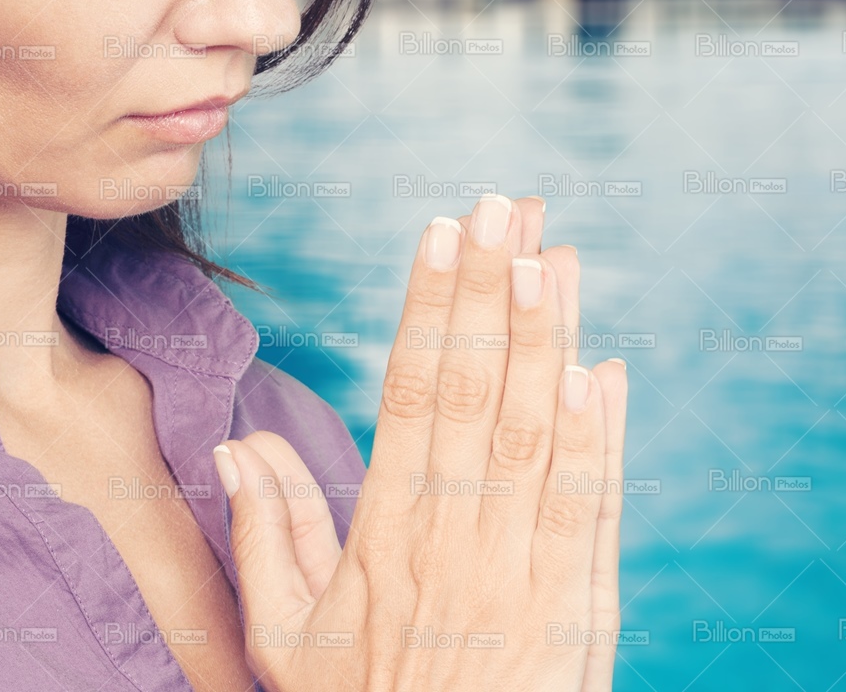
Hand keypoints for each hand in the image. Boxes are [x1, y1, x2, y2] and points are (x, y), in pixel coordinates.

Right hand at [215, 194, 628, 690]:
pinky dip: (600, 441)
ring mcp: (524, 572)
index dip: (428, 309)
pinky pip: (590, 511)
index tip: (439, 231)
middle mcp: (456, 541)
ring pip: (537, 435)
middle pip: (476, 394)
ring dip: (550, 340)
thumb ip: (269, 535)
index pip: (409, 396)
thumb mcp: (290, 639)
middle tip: (510, 205)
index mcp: (385, 536)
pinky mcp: (580, 609)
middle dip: (493, 291)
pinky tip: (604, 373)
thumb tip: (241, 444)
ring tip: (557, 257)